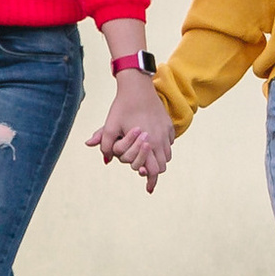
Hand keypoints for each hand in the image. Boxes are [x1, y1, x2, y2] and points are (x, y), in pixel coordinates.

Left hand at [87, 71, 174, 192]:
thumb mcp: (110, 125)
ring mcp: (166, 131)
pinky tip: (153, 144)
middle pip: (162, 165)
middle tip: (144, 173)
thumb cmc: (122, 106)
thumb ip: (106, 144)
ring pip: (167, 155)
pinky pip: (169, 142)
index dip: (150, 181)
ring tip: (148, 158)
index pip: (154, 170)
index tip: (148, 189)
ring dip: (158, 159)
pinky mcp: (168, 124)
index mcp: (148, 142)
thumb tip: (105, 160)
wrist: (137, 86)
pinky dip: (163, 147)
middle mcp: (160, 139)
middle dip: (153, 171)